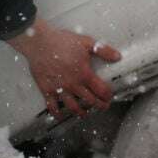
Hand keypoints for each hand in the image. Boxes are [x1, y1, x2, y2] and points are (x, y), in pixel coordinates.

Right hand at [5, 21, 121, 119]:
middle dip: (99, 106)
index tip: (110, 97)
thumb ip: (103, 50)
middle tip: (103, 107)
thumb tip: (118, 57)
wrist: (39, 42)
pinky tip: (61, 116)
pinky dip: (57, 114)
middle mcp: (73, 85)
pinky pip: (53, 106)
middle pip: (90, 101)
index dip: (107, 96)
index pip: (101, 90)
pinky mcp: (47, 90)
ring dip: (81, 113)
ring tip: (85, 114)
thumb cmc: (62, 41)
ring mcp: (60, 89)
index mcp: (84, 74)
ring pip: (73, 107)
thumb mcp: (86, 42)